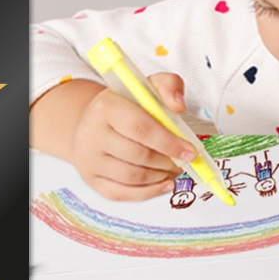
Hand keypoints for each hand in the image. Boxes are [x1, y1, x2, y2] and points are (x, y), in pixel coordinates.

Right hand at [39, 74, 200, 200]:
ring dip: (160, 176)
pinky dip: (147, 192)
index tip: (190, 151)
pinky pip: (121, 193)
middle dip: (168, 161)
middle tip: (184, 160)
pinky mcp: (90, 179)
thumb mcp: (147, 87)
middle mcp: (92, 134)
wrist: (92, 121)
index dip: (169, 142)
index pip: (141, 129)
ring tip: (174, 168)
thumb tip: (179, 106)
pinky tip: (163, 183)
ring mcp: (88, 159)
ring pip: (132, 176)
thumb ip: (169, 86)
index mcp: (107, 107)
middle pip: (138, 155)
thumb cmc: (125, 105)